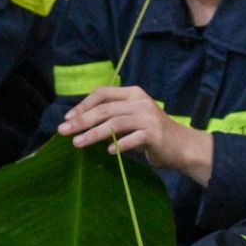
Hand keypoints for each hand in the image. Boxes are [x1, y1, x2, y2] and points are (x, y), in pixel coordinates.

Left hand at [57, 86, 213, 183]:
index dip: (83, 105)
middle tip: (63, 131)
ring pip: (114, 122)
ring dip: (93, 134)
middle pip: (104, 109)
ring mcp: (148, 116)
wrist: (182, 146)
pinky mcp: (154, 133)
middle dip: (81, 120)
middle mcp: (139, 102)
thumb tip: (80, 124)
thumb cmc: (151, 134)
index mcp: (132, 93)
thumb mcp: (131, 119)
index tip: (67, 118)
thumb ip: (112, 117)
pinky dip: (119, 144)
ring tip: (77, 143)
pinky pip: (132, 138)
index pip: (102, 93)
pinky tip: (109, 151)